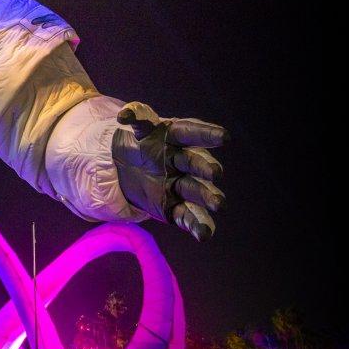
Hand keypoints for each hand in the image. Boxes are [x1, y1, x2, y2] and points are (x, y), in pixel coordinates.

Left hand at [112, 101, 226, 240]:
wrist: (124, 169)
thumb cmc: (137, 143)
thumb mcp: (136, 130)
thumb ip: (136, 119)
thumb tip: (126, 114)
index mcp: (174, 137)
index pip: (190, 132)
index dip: (206, 134)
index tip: (224, 137)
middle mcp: (181, 161)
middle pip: (195, 163)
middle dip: (205, 168)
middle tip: (216, 173)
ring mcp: (179, 185)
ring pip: (195, 190)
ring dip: (208, 197)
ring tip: (218, 204)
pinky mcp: (173, 207)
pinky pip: (186, 216)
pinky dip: (196, 225)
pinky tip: (205, 234)